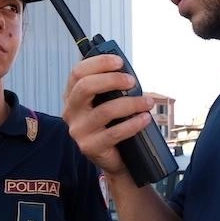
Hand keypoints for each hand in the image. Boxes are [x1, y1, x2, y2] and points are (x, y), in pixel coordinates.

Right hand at [63, 53, 154, 175]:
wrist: (114, 158)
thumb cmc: (113, 124)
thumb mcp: (108, 102)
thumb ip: (112, 87)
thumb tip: (129, 74)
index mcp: (72, 95)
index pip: (78, 72)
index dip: (99, 63)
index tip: (119, 62)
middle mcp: (71, 111)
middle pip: (86, 87)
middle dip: (112, 79)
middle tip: (132, 81)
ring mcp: (78, 130)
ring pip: (105, 110)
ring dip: (131, 103)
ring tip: (148, 102)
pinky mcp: (90, 146)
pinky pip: (114, 132)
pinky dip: (133, 123)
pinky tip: (145, 118)